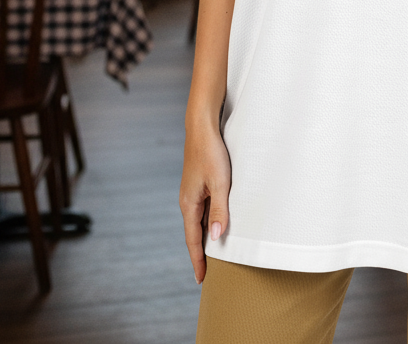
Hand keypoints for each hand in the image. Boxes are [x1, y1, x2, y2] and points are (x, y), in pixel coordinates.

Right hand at [179, 119, 231, 283]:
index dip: (198, 260)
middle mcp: (187, 200)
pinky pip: (202, 209)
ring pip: (199, 220)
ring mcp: (192, 192)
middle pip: (194, 233)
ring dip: (205, 237)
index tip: (201, 279)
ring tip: (213, 254)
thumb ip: (219, 209)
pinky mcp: (198, 183)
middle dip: (200, 253)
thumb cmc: (211, 153)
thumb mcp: (220, 182)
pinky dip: (208, 221)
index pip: (193, 240)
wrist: (202, 127)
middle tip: (207, 273)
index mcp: (189, 203)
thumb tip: (215, 238)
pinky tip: (216, 223)